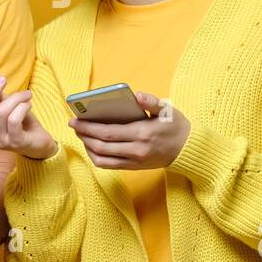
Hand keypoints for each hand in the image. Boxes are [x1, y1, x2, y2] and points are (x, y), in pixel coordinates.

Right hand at [0, 76, 57, 160]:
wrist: (40, 143)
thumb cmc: (21, 123)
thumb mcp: (7, 108)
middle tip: (3, 79)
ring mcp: (0, 142)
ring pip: (1, 112)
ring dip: (16, 98)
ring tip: (26, 95)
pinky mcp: (15, 143)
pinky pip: (15, 118)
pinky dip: (23, 106)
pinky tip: (28, 104)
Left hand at [68, 91, 190, 169]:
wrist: (187, 149)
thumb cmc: (175, 126)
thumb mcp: (166, 109)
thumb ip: (151, 101)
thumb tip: (137, 95)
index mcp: (142, 133)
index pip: (107, 132)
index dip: (88, 127)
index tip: (75, 120)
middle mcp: (136, 150)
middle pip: (101, 145)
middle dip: (83, 135)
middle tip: (73, 125)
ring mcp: (134, 161)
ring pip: (102, 158)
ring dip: (88, 147)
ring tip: (81, 135)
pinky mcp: (134, 167)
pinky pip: (109, 165)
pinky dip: (96, 157)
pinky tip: (92, 146)